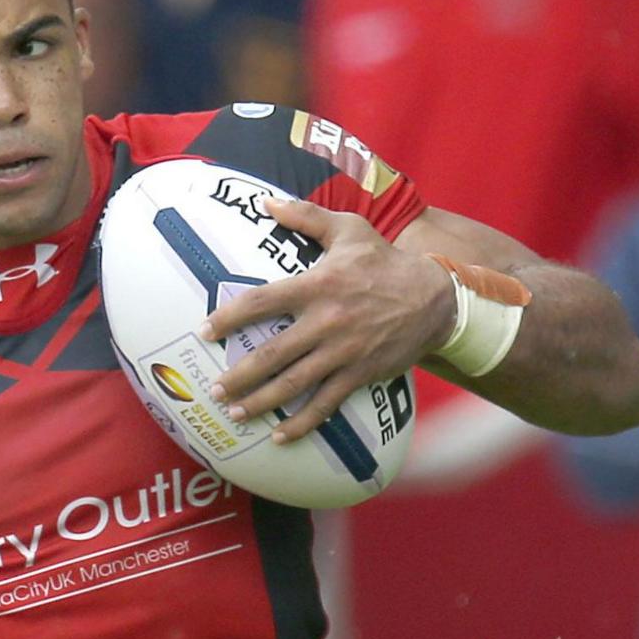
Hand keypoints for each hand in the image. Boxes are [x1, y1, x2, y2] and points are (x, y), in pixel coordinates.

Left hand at [206, 196, 455, 443]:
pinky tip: (280, 436)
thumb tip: (264, 202)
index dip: (228, 318)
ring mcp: (343, 352)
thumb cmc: (384, 262)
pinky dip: (302, 423)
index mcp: (317, 285)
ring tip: (235, 414)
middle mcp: (326, 321)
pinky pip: (326, 403)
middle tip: (213, 389)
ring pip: (293, 384)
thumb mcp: (349, 230)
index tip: (204, 331)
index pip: (261, 302)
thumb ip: (305, 216)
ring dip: (260, 402)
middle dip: (238, 375)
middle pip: (271, 354)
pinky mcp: (360, 374)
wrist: (434, 297)